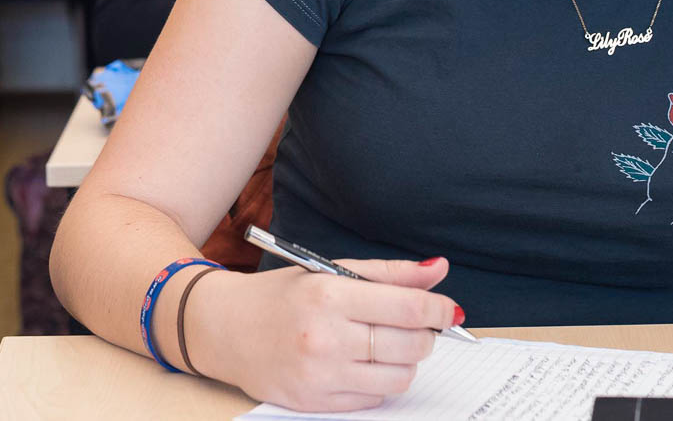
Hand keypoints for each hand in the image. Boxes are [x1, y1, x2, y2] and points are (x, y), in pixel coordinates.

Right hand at [191, 256, 461, 412]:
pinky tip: (363, 363)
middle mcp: (326, 338)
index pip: (409, 308)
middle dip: (426, 335)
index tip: (448, 309)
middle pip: (410, 345)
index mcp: (331, 297)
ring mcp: (320, 375)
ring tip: (388, 344)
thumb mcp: (331, 271)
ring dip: (406, 361)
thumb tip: (439, 269)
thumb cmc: (281, 296)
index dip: (439, 309)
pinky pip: (374, 399)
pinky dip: (380, 382)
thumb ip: (390, 273)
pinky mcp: (315, 403)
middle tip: (416, 325)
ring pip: (398, 377)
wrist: (225, 329)